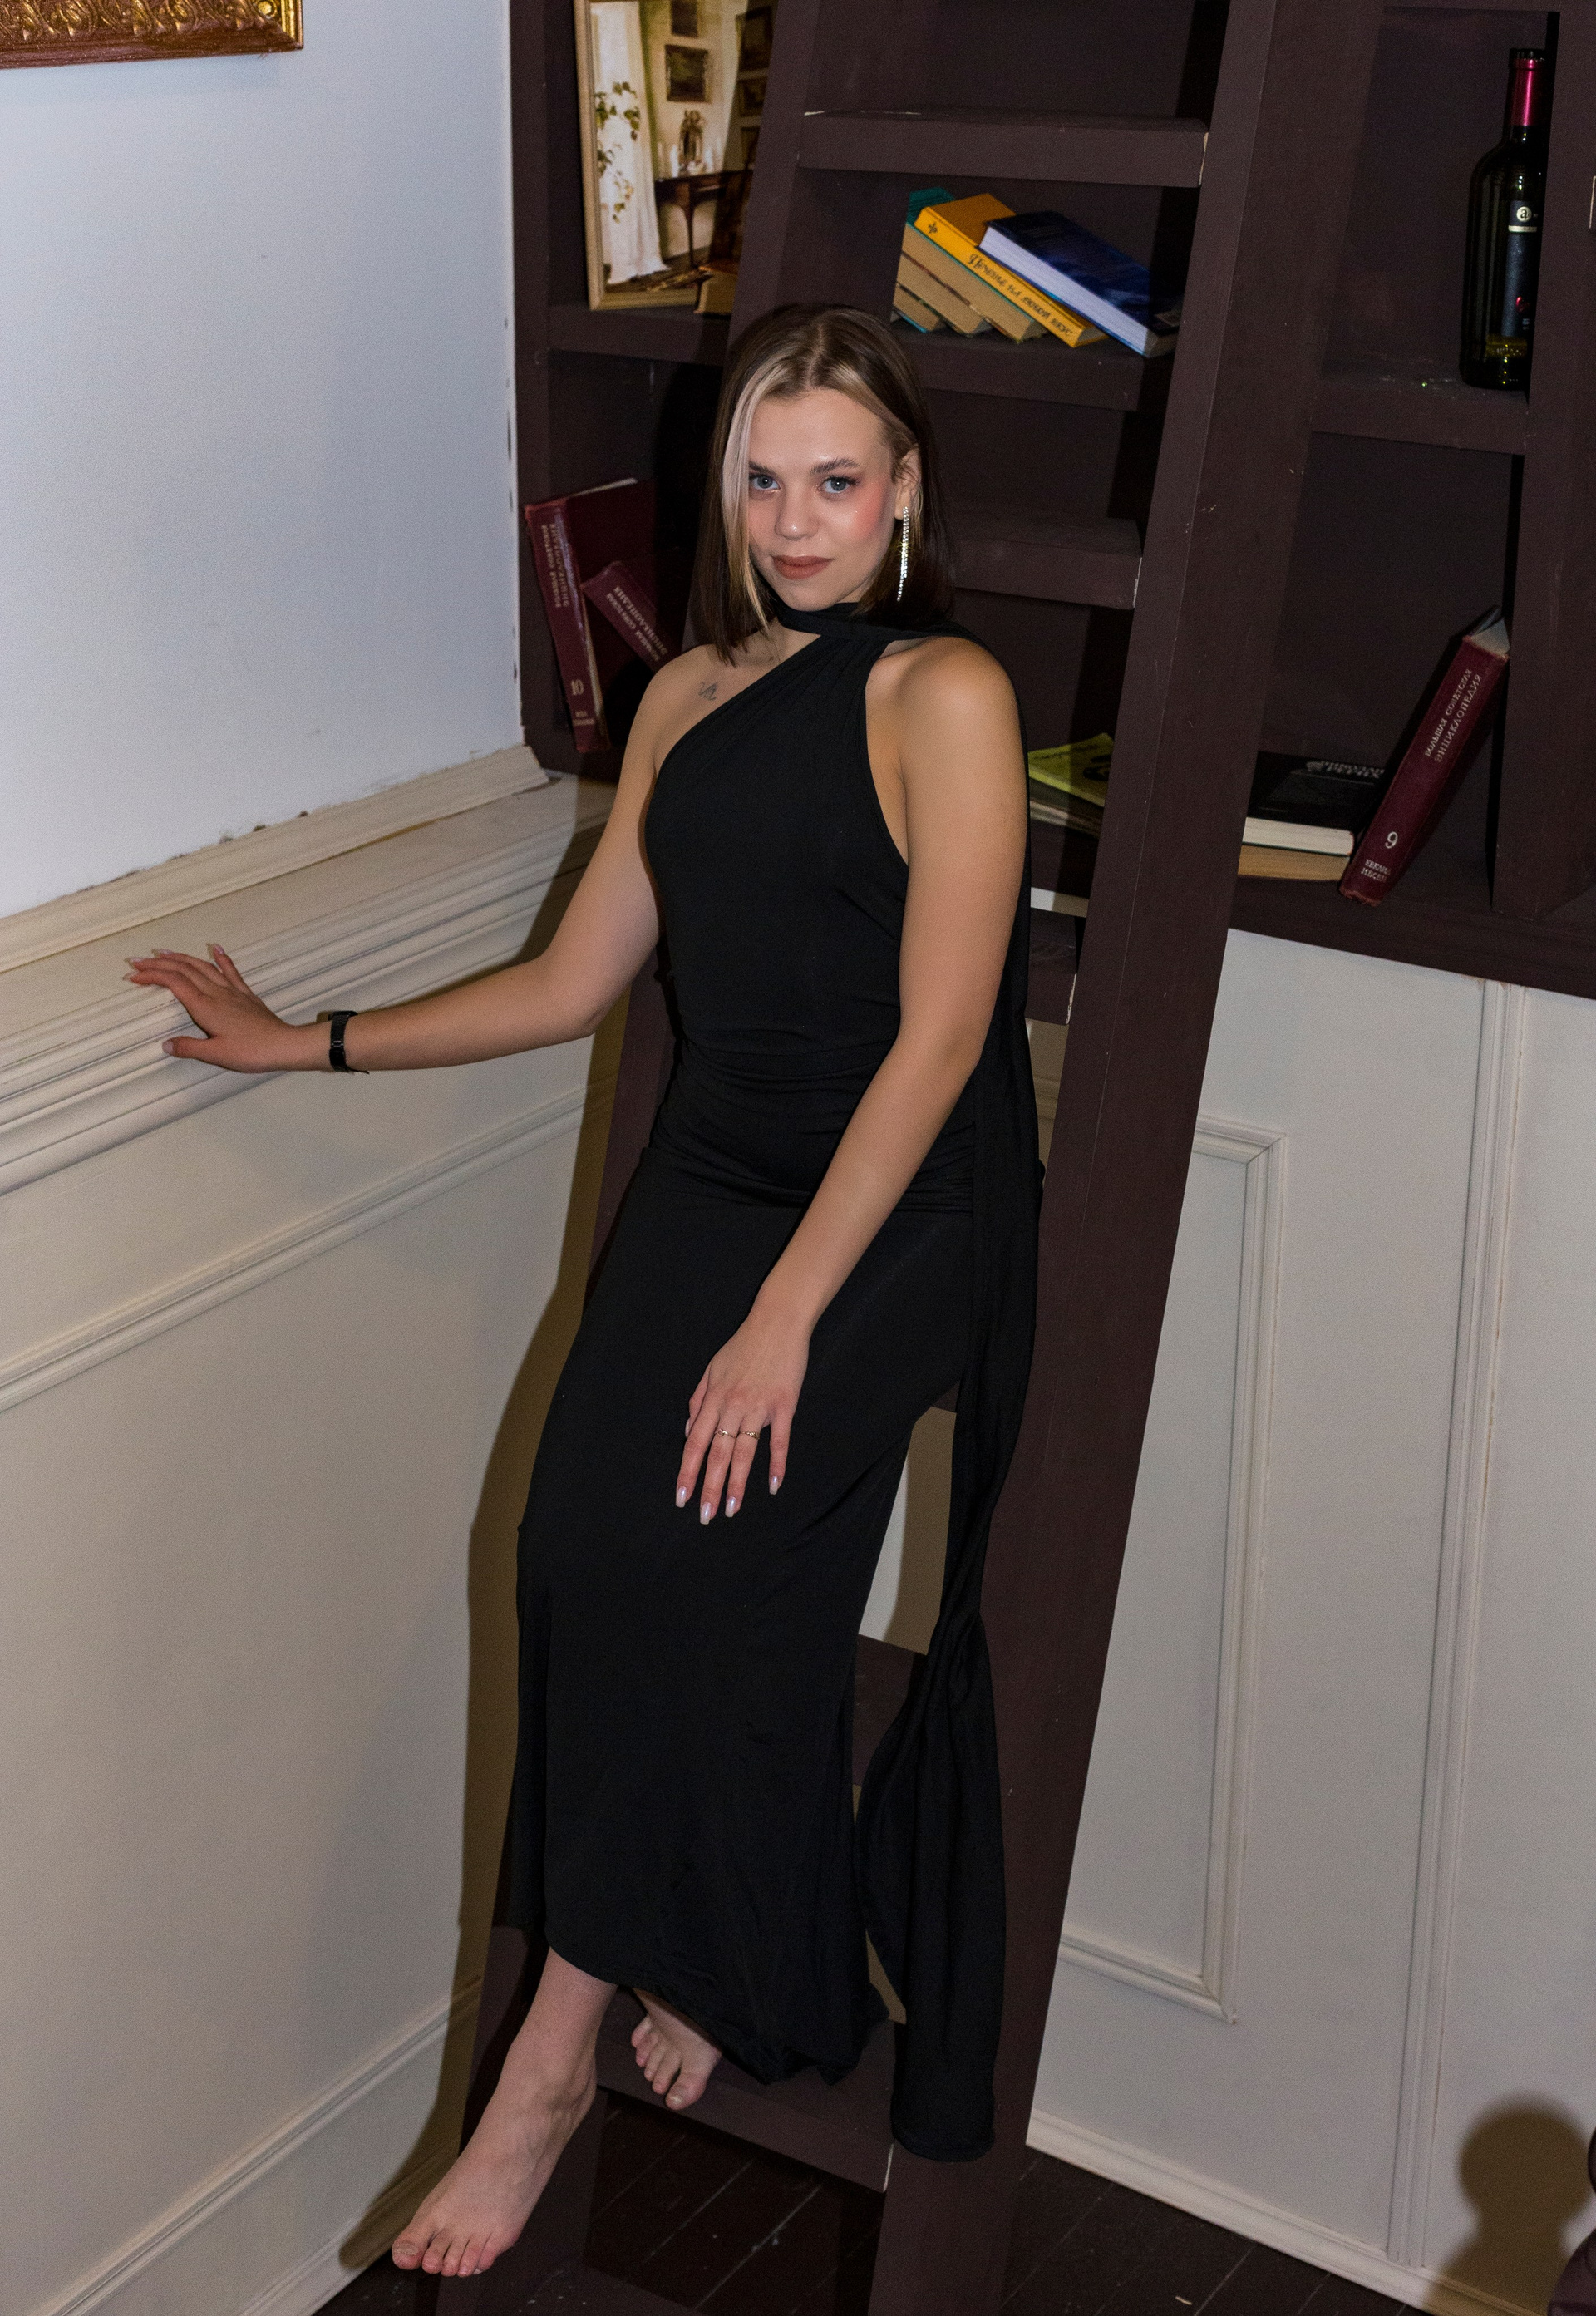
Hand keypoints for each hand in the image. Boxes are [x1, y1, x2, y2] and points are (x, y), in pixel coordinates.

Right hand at [124, 943, 306, 1073]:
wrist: (284, 1045)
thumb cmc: (252, 1052)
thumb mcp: (216, 1055)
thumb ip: (190, 1048)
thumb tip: (166, 1045)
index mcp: (206, 1007)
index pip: (173, 983)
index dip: (152, 976)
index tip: (133, 976)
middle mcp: (217, 993)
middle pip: (184, 970)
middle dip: (158, 963)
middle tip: (137, 961)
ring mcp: (232, 992)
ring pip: (203, 967)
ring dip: (182, 957)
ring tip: (164, 952)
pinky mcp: (246, 994)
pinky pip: (231, 971)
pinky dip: (221, 958)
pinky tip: (215, 948)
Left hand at [677, 1299, 810, 1522]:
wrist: (777, 1322)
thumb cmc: (743, 1345)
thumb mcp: (711, 1369)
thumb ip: (698, 1401)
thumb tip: (691, 1432)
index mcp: (713, 1399)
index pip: (696, 1443)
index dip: (687, 1472)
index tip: (682, 1497)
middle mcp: (732, 1406)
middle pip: (718, 1454)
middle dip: (710, 1488)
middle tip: (705, 1516)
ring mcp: (759, 1407)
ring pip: (745, 1453)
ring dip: (738, 1484)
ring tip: (732, 1510)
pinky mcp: (784, 1405)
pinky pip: (779, 1440)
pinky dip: (777, 1464)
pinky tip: (774, 1486)